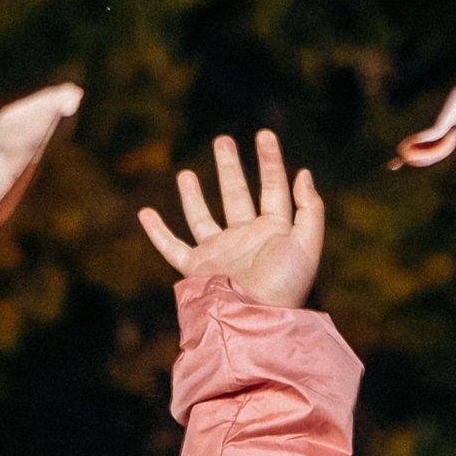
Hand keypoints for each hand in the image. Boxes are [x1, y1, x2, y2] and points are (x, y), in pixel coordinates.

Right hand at [138, 129, 323, 309]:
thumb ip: (310, 209)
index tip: (264, 134)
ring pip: (203, 217)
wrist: (254, 321)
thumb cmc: (284, 288)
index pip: (273, 188)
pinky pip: (173, 248)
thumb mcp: (307, 246)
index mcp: (274, 232)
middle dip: (229, 168)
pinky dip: (157, 233)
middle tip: (222, 140)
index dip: (270, 160)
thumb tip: (303, 173)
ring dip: (194, 196)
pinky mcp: (198, 270)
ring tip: (184, 173)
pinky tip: (145, 213)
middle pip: (236, 195)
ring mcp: (220, 254)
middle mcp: (246, 240)